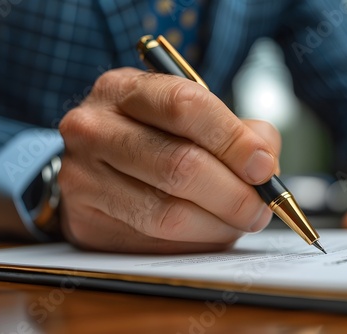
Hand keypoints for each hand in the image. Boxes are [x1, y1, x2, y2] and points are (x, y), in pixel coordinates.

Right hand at [58, 68, 280, 252]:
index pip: (185, 106)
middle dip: (233, 193)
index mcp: (124, 89)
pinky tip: (207, 231)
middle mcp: (94, 128)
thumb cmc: (151, 135)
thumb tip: (264, 165)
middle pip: (179, 165)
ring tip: (238, 221)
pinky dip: (194, 242)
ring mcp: (83, 176)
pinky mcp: (85, 220)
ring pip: (167, 212)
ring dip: (218, 224)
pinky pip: (152, 241)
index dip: (233, 140)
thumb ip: (235, 131)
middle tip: (259, 207)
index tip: (263, 167)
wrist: (95, 163)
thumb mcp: (187, 115)